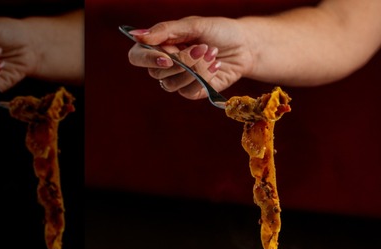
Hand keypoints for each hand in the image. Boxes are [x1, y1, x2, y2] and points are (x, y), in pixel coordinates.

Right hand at [127, 16, 253, 100]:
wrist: (244, 45)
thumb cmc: (218, 31)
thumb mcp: (192, 25)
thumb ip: (165, 30)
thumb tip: (135, 35)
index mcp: (160, 45)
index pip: (137, 56)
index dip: (148, 59)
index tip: (167, 57)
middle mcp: (166, 64)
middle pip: (156, 72)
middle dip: (181, 61)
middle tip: (201, 47)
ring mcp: (179, 79)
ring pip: (171, 84)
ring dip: (194, 69)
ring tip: (211, 52)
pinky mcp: (194, 90)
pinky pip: (188, 91)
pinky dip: (203, 77)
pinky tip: (216, 65)